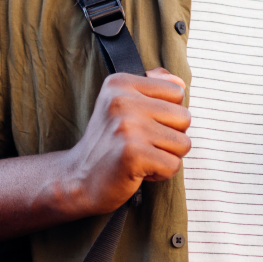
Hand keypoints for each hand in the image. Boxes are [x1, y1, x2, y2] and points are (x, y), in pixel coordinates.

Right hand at [64, 67, 190, 215]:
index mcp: (121, 83)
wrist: (78, 178)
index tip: (146, 124)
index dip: (169, 114)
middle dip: (172, 136)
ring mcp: (127, 127)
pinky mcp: (132, 155)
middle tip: (145, 144)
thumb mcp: (124, 103)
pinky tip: (139, 170)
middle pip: (184, 117)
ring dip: (168, 156)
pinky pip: (173, 165)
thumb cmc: (110, 140)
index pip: (177, 92)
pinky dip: (161, 173)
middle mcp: (123, 101)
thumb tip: (181, 82)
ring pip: (183, 143)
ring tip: (143, 156)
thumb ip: (154, 85)